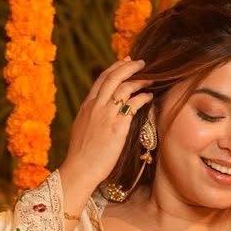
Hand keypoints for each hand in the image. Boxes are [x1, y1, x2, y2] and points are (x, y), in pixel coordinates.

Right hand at [56, 57, 155, 218]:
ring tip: (151, 79)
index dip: (115, 68)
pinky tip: (149, 97)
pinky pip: (133, 106)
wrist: (80, 169)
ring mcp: (106, 116)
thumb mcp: (82, 128)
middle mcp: (96, 107)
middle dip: (128, 67)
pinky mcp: (117, 127)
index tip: (125, 61)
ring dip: (140, 81)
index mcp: (87, 106)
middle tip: (141, 63)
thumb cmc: (81, 154)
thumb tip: (98, 111)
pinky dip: (143, 98)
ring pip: (124, 88)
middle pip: (113, 78)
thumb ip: (91, 116)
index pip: (101, 79)